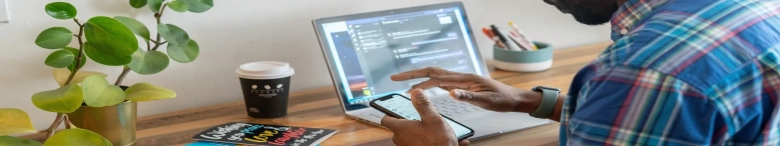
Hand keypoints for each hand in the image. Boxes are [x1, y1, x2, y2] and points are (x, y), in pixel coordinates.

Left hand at [381, 89, 469, 145]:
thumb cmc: (438, 141)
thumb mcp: (433, 119)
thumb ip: (423, 105)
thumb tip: (416, 92)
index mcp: (401, 128)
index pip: (385, 119)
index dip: (388, 114)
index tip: (393, 110)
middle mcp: (399, 139)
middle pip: (396, 129)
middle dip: (405, 123)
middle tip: (416, 119)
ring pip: (405, 137)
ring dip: (412, 133)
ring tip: (425, 129)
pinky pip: (412, 143)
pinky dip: (418, 140)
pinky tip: (429, 138)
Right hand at [391, 67, 540, 112]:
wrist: (513, 98)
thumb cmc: (501, 100)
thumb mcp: (486, 101)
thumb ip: (468, 96)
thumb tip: (450, 92)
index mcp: (464, 79)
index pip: (435, 78)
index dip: (418, 80)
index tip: (403, 85)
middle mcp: (461, 76)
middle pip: (431, 71)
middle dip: (412, 74)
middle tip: (395, 78)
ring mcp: (461, 79)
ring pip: (436, 74)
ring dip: (419, 77)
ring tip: (405, 83)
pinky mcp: (463, 84)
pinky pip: (442, 80)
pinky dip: (429, 81)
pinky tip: (425, 86)